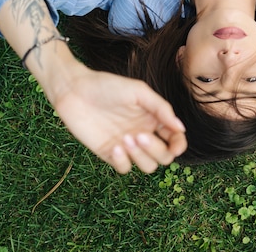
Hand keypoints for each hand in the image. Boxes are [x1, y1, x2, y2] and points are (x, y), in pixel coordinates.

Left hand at [50, 63, 186, 173]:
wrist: (75, 90)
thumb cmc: (108, 86)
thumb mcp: (139, 91)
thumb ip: (161, 108)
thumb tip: (180, 128)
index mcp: (154, 119)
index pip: (175, 139)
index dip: (179, 146)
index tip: (175, 146)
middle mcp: (144, 134)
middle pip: (164, 157)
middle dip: (156, 150)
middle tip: (139, 135)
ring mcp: (127, 146)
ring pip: (147, 166)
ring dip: (140, 156)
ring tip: (125, 138)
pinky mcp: (109, 154)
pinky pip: (125, 169)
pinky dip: (123, 161)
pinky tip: (113, 146)